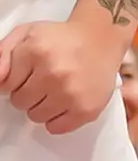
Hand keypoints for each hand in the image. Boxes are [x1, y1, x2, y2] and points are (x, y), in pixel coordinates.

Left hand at [0, 19, 118, 133]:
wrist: (104, 37)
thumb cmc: (64, 37)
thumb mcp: (29, 32)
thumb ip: (4, 52)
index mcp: (37, 49)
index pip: (6, 84)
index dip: (19, 76)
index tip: (33, 68)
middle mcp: (54, 71)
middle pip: (20, 102)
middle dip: (30, 91)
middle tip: (48, 77)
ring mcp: (71, 92)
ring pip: (36, 117)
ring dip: (44, 104)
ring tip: (59, 86)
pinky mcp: (86, 109)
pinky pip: (55, 128)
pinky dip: (59, 117)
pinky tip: (68, 98)